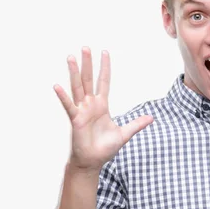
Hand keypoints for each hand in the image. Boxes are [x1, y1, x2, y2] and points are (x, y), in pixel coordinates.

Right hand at [53, 47, 153, 170]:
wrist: (93, 161)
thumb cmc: (105, 148)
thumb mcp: (124, 134)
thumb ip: (136, 124)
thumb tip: (151, 118)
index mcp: (102, 106)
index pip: (104, 82)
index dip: (104, 68)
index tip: (104, 52)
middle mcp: (91, 105)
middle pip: (89, 79)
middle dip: (88, 63)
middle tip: (85, 47)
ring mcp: (82, 111)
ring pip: (78, 87)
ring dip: (75, 72)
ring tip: (70, 57)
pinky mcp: (76, 120)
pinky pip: (69, 106)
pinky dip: (64, 97)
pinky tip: (58, 86)